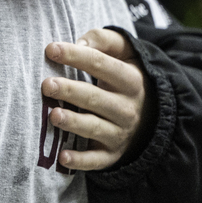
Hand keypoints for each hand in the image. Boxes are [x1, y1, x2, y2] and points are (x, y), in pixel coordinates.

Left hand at [43, 29, 149, 171]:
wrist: (155, 117)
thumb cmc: (126, 79)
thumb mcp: (126, 54)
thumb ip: (105, 41)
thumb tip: (79, 42)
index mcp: (131, 80)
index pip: (102, 64)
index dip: (76, 56)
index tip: (50, 49)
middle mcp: (127, 108)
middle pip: (96, 98)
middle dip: (71, 91)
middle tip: (47, 85)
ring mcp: (120, 133)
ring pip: (95, 128)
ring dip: (74, 123)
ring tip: (53, 115)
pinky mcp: (112, 154)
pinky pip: (96, 159)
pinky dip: (80, 160)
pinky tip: (62, 157)